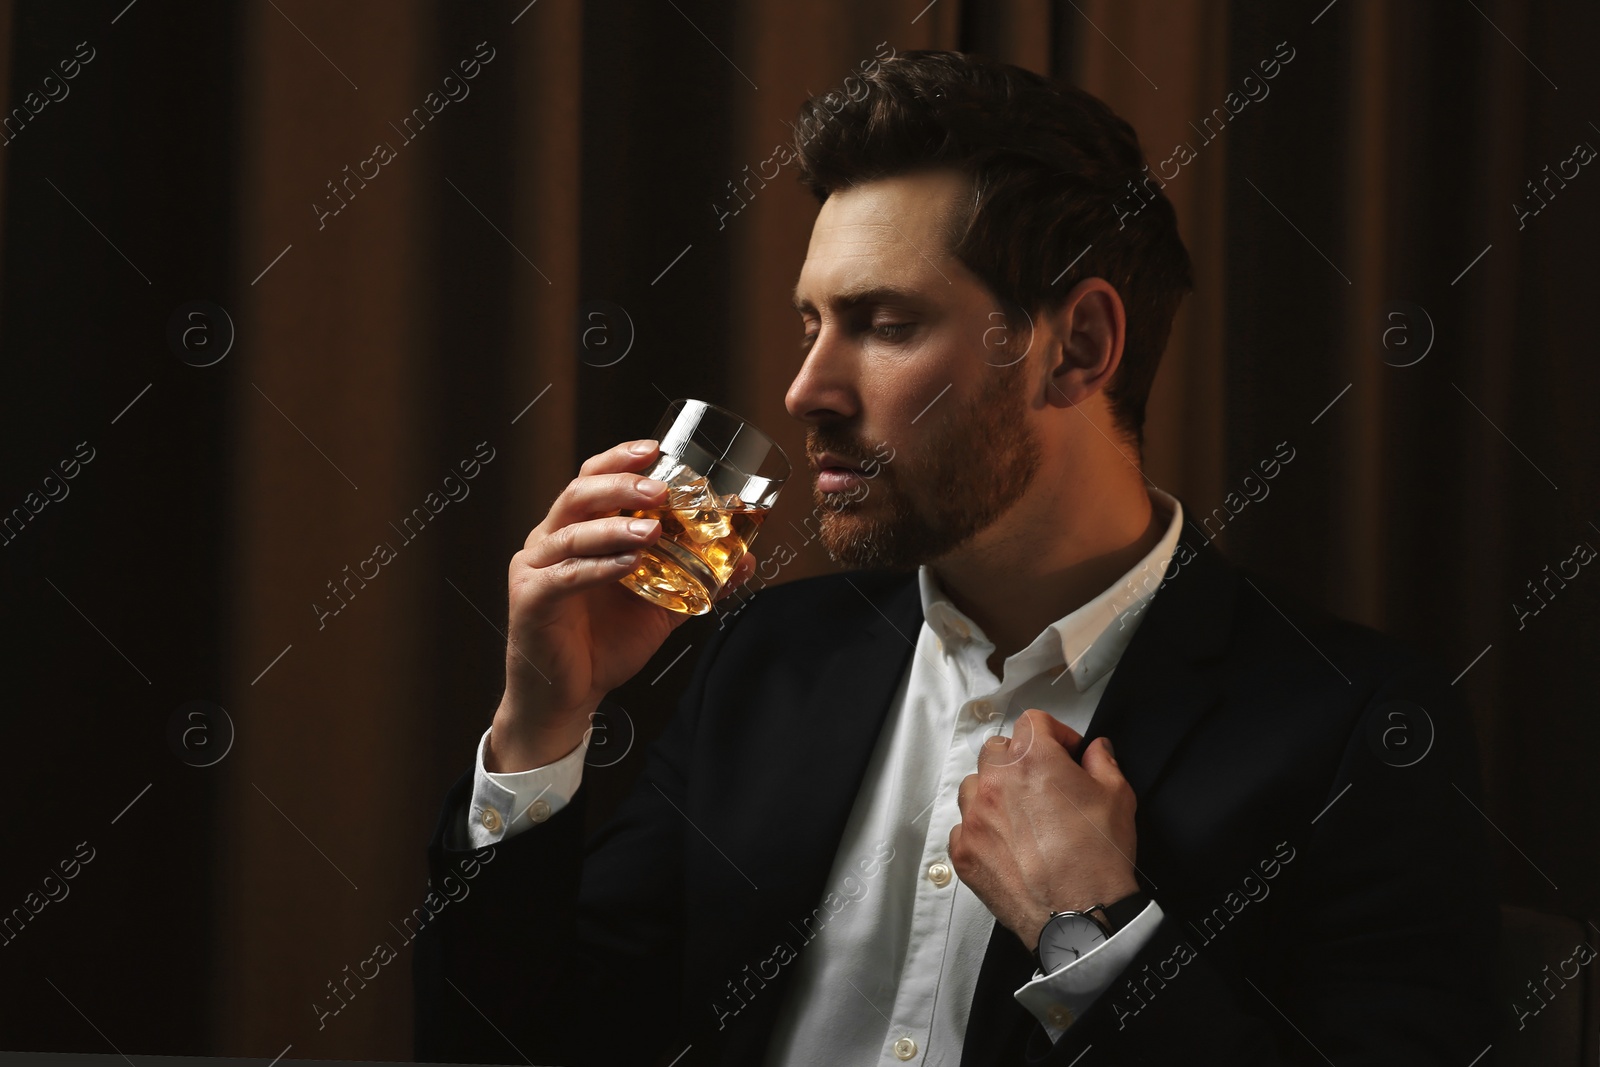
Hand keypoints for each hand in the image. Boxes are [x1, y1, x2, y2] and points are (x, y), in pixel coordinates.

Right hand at [488, 439, 756, 772]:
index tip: (656, 449)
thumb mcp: (659, 606)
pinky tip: (630, 563)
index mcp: (576, 532)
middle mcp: (550, 541)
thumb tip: (744, 559)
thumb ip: (695, 580)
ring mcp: (535, 568)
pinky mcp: (531, 600)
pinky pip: (566, 575)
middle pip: (578, 494)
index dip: (620, 459)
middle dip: (621, 485)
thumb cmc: (602, 646)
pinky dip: (599, 566)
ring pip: (572, 531)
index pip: (591, 479)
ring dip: (614, 526)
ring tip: (652, 528)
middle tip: (660, 489)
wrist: (567, 698)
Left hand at [948, 709, 1139, 952]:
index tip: (1066, 753)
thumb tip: (1096, 750)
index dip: (1055, 734)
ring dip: (994, 791)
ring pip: (974, 785)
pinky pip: (965, 826)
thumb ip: (1103, 761)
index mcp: (1032, 759)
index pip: (1033, 722)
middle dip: (1020, 759)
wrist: (1079, 915)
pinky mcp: (964, 850)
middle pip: (997, 749)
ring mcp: (974, 817)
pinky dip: (982, 830)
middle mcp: (995, 781)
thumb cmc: (1098, 856)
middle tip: (1043, 783)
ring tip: (1022, 815)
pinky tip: (1008, 845)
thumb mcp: (1117, 796)